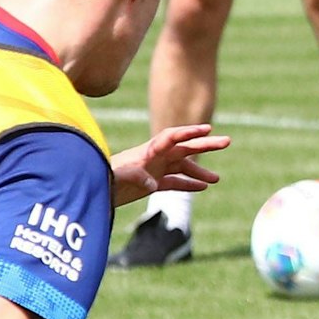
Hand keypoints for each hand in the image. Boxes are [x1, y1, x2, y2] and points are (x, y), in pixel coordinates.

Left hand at [110, 123, 231, 207]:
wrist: (91, 189)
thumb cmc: (101, 179)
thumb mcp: (116, 177)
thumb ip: (134, 177)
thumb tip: (153, 184)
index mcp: (146, 151)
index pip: (171, 137)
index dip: (189, 132)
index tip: (207, 129)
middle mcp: (153, 157)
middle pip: (183, 148)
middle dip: (205, 145)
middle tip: (227, 141)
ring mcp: (154, 169)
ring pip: (182, 166)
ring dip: (199, 170)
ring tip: (217, 178)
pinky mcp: (152, 183)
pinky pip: (175, 181)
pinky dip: (188, 184)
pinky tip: (203, 187)